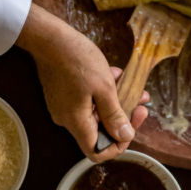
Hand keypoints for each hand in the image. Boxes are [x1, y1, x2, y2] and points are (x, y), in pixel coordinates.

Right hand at [16, 5, 147, 159]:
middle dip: (122, 116)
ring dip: (116, 100)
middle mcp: (67, 119)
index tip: (132, 126)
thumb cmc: (77, 59)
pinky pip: (87, 100)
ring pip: (96, 112)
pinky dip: (102, 91)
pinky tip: (114, 75)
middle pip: (99, 130)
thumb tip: (124, 136)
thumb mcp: (104, 87)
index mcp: (76, 122)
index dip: (118, 145)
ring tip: (131, 85)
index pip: (97, 152)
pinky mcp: (63, 94)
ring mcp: (64, 106)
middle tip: (139, 102)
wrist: (50, 38)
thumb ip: (114, 115)